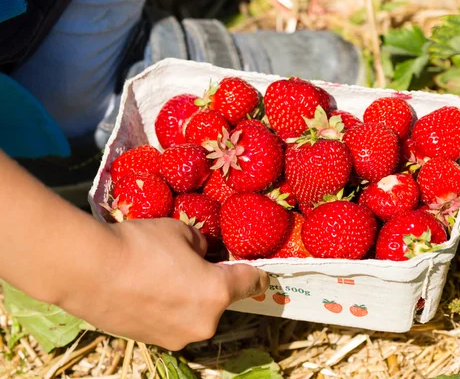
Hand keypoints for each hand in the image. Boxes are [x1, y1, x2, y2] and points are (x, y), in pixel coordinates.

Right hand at [57, 218, 268, 349]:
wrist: (86, 270)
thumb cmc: (140, 245)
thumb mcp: (181, 231)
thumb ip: (202, 245)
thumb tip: (203, 253)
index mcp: (217, 292)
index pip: (253, 283)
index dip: (258, 274)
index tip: (258, 272)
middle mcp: (204, 322)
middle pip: (220, 300)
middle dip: (212, 283)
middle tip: (192, 264)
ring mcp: (177, 338)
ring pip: (195, 313)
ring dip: (189, 298)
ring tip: (161, 276)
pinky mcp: (152, 342)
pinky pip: (172, 322)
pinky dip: (168, 309)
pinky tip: (146, 290)